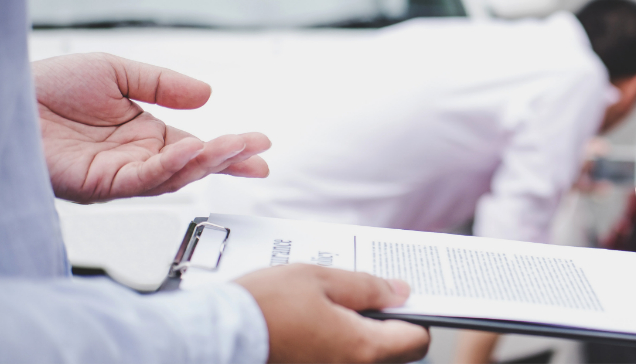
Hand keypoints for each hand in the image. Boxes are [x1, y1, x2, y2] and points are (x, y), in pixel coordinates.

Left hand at [33, 53, 269, 201]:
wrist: (4, 95)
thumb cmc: (46, 87)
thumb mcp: (117, 72)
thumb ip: (162, 85)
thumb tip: (206, 95)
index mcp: (143, 137)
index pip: (196, 148)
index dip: (229, 149)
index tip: (260, 145)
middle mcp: (135, 160)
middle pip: (193, 167)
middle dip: (229, 161)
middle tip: (260, 155)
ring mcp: (119, 175)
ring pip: (174, 177)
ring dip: (208, 163)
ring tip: (237, 147)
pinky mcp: (100, 185)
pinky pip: (143, 180)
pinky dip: (171, 167)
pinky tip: (192, 151)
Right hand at [236, 264, 430, 362]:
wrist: (217, 336)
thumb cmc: (265, 306)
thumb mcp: (321, 279)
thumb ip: (368, 287)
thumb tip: (401, 291)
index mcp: (362, 348)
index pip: (418, 340)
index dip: (418, 316)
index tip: (405, 299)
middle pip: (395, 353)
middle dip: (390, 326)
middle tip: (369, 299)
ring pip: (367, 358)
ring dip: (362, 334)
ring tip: (336, 307)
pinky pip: (341, 360)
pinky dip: (339, 344)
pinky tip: (319, 323)